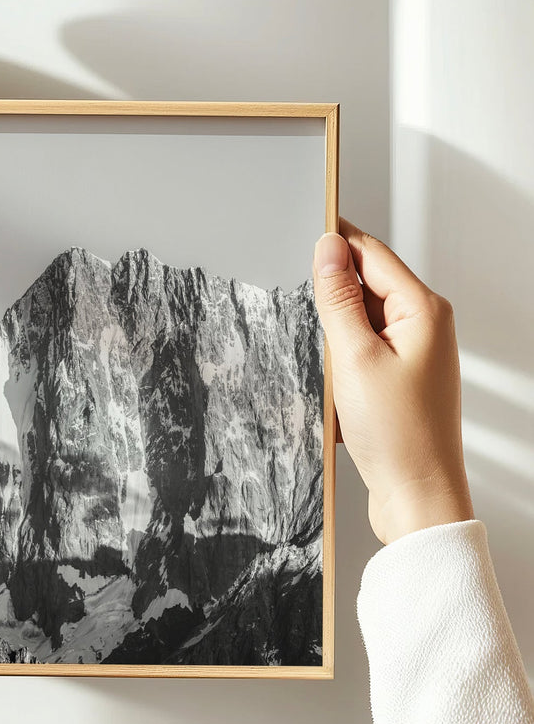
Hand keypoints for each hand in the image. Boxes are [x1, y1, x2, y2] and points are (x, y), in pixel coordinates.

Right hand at [312, 219, 473, 544]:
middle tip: (299, 306)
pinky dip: (340, 359)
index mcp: (424, 311)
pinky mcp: (399, 379)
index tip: (300, 227)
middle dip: (330, 293)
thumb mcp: (354, 358)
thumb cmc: (397, 434)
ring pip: (360, 321)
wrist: (417, 496)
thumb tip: (328, 249)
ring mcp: (413, 354)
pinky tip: (330, 383)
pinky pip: (362, 351)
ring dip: (333, 333)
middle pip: (366, 285)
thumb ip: (339, 300)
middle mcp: (425, 326)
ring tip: (323, 362)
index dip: (335, 240)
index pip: (372, 255)